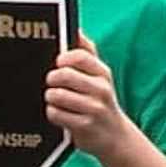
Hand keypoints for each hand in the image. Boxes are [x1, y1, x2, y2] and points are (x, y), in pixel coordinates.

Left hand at [45, 33, 133, 157]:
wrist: (115, 136)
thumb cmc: (100, 101)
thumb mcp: (99, 76)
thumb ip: (87, 52)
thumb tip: (76, 29)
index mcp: (103, 72)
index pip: (78, 56)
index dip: (62, 59)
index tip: (58, 65)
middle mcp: (101, 89)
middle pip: (62, 75)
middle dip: (51, 80)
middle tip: (54, 85)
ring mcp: (94, 108)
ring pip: (55, 95)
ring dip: (50, 98)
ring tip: (58, 102)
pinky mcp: (85, 126)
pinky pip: (55, 114)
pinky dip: (53, 114)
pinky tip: (61, 115)